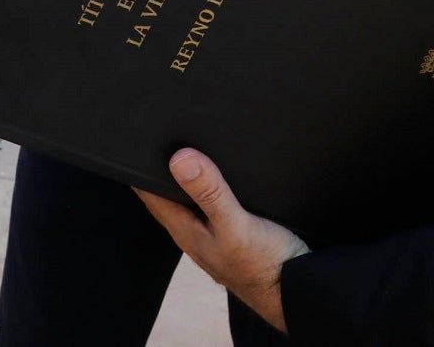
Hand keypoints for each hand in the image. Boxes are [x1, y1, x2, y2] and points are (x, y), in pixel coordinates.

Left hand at [137, 150, 309, 332]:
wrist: (295, 292)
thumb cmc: (265, 266)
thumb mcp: (235, 224)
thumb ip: (209, 193)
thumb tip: (180, 160)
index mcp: (186, 231)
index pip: (151, 194)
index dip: (140, 167)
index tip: (138, 142)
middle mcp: (194, 234)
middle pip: (168, 195)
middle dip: (162, 169)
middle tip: (162, 139)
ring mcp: (213, 236)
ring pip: (190, 200)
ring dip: (187, 178)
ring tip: (187, 151)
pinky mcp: (233, 235)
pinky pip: (212, 205)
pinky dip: (210, 188)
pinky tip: (220, 178)